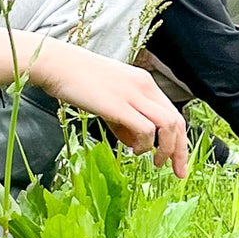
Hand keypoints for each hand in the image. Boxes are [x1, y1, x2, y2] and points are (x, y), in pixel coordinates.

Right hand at [30, 39, 188, 177]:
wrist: (58, 65)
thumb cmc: (78, 82)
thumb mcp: (109, 99)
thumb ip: (124, 121)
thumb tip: (136, 144)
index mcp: (144, 83)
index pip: (173, 114)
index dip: (179, 139)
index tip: (177, 161)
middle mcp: (144, 86)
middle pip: (177, 121)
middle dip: (180, 150)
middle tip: (178, 172)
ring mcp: (133, 95)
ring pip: (168, 125)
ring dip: (167, 149)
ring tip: (156, 163)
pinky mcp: (118, 105)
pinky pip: (146, 128)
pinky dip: (145, 144)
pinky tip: (134, 151)